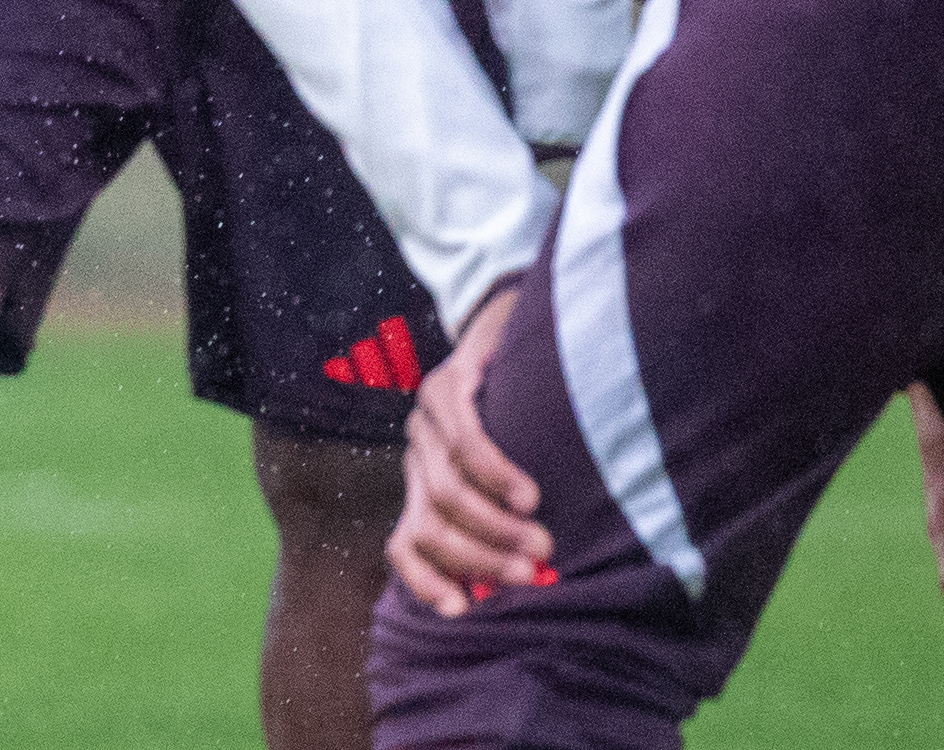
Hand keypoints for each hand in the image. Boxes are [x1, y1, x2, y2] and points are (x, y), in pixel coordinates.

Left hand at [389, 285, 557, 615]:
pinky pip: (463, 440)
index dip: (425, 581)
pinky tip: (526, 494)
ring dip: (494, 525)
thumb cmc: (528, 422)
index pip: (403, 545)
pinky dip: (495, 475)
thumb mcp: (511, 480)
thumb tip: (536, 581)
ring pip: (443, 491)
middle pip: (429, 526)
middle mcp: (416, 457)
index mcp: (424, 487)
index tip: (462, 612)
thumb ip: (509, 521)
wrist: (519, 332)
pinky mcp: (444, 387)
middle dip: (479, 559)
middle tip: (532, 575)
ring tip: (540, 542)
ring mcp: (424, 421)